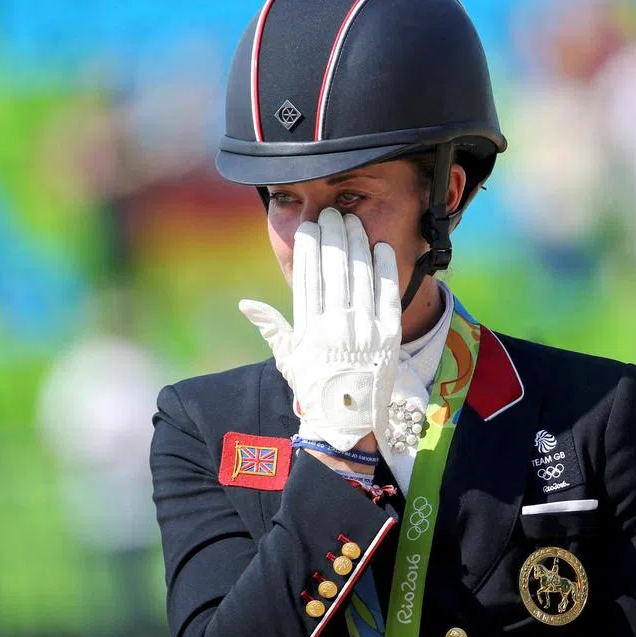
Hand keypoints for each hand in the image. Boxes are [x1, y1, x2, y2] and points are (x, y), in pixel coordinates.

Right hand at [239, 208, 401, 449]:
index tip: (310, 227)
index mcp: (309, 328)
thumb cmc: (315, 390)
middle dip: (333, 236)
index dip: (309, 248)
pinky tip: (380, 248)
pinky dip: (385, 269)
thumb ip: (271, 327)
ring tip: (353, 222)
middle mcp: (336, 325)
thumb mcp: (289, 359)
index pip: (308, 277)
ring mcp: (364, 329)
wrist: (348, 423)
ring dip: (357, 244)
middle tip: (332, 214)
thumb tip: (245, 304)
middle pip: (334, 269)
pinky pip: (388, 295)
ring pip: (361, 276)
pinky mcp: (389, 336)